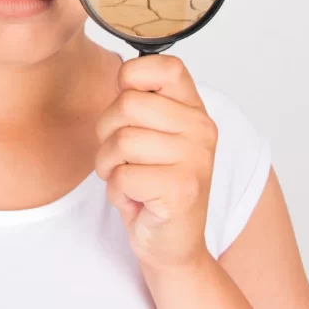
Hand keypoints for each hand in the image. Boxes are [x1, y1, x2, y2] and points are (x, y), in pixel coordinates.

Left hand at [94, 54, 217, 272]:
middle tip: (122, 157)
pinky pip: (123, 176)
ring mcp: (195, 159)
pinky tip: (136, 199)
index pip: (164, 66)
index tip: (129, 110)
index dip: (131, 80)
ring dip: (110, 166)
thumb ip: (141, 102)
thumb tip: (121, 74)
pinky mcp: (182, 189)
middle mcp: (201, 129)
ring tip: (129, 179)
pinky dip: (117, 191)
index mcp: (194, 109)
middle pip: (127, 104)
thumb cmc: (152, 183)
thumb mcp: (150, 135)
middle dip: (107, 133)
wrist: (171, 243)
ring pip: (121, 141)